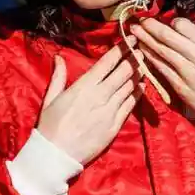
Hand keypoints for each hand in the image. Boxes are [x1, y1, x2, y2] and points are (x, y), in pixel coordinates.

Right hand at [37, 46, 137, 164]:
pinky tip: (142, 86)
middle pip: (123, 72)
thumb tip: (59, 57)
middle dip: (134, 58)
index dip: (121, 49)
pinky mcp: (115, 125)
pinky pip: (130, 105)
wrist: (57, 155)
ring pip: (129, 87)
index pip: (107, 63)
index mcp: (84, 86)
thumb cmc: (50, 126)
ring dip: (138, 74)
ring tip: (144, 64)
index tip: (131, 39)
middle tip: (142, 49)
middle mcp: (100, 96)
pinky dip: (137, 93)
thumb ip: (59, 76)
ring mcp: (110, 111)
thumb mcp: (51, 98)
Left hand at [130, 18, 194, 120]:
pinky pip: (161, 70)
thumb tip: (177, 27)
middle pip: (168, 37)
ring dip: (146, 41)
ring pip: (161, 53)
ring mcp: (187, 73)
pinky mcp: (180, 87)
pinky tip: (143, 52)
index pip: (183, 25)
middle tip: (138, 20)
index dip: (169, 21)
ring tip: (135, 32)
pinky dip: (151, 59)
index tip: (161, 19)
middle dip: (150, 27)